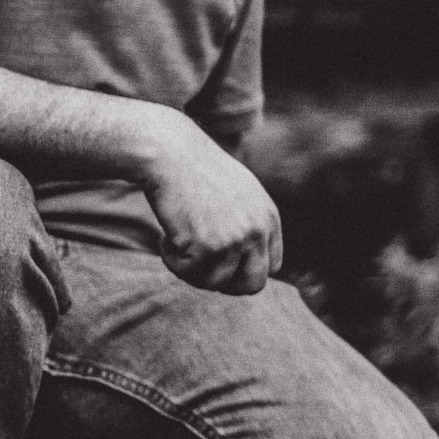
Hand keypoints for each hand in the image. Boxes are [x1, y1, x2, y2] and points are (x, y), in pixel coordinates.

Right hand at [133, 117, 284, 294]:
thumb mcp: (238, 193)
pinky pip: (188, 274)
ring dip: (192, 270)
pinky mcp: (207, 246)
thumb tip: (245, 266)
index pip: (272, 266)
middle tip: (201, 267)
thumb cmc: (196, 170)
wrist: (169, 153)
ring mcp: (234, 240)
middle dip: (225, 284)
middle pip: (252, 285)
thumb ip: (250, 225)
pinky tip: (166, 238)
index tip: (222, 263)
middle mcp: (257, 231)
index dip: (245, 270)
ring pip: (215, 284)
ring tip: (177, 244)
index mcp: (269, 218)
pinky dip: (172, 261)